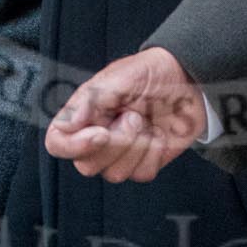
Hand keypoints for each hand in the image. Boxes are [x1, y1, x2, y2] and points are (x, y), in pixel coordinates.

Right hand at [44, 47, 203, 182]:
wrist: (188, 79)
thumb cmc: (152, 72)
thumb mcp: (120, 77)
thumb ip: (90, 100)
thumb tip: (66, 124)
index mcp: (84, 114)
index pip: (57, 143)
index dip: (73, 146)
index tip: (101, 133)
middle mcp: (97, 136)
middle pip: (87, 165)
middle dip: (117, 143)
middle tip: (134, 116)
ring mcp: (120, 152)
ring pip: (114, 174)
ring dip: (137, 148)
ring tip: (146, 121)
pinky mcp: (143, 162)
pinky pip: (141, 174)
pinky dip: (154, 154)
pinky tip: (158, 133)